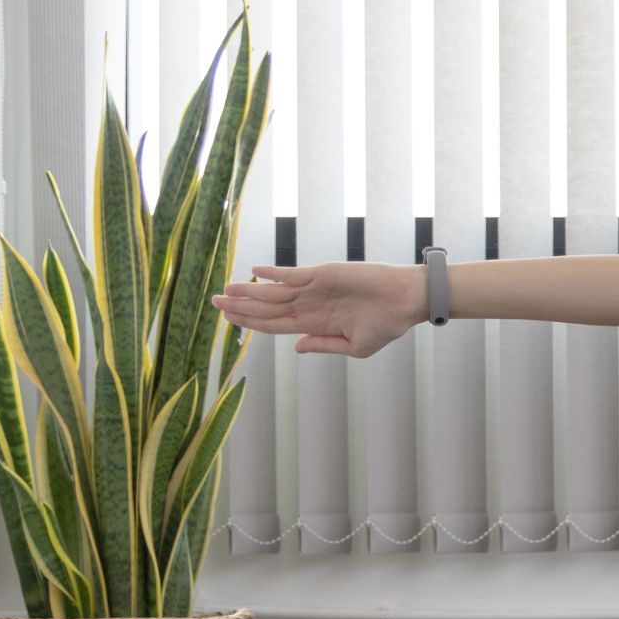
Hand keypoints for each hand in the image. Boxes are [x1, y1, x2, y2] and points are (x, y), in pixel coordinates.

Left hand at [210, 261, 426, 358]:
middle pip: (267, 308)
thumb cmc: (386, 326)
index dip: (249, 323)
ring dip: (248, 291)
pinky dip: (273, 273)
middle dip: (240, 306)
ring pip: (273, 292)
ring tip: (224, 289)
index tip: (227, 321)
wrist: (405, 301)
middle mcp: (310, 305)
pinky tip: (255, 271)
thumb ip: (323, 344)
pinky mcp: (323, 273)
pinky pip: (292, 273)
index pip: (273, 324)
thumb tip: (296, 346)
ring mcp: (314, 288)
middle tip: (214, 302)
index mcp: (315, 324)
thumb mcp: (355, 347)